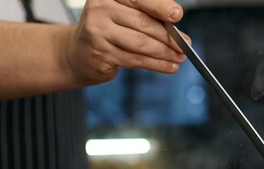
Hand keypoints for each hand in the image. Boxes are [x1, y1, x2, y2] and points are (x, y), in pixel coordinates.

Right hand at [66, 0, 188, 84]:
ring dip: (165, 53)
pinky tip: (169, 66)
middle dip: (169, 36)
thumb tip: (175, 21)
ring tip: (180, 57)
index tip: (177, 15)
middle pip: (143, 23)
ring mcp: (98, 32)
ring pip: (141, 44)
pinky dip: (156, 64)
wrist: (77, 53)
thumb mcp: (122, 13)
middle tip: (186, 45)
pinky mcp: (101, 54)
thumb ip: (145, 13)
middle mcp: (100, 9)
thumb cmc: (106, 29)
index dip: (160, 6)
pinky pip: (136, 60)